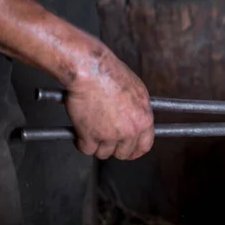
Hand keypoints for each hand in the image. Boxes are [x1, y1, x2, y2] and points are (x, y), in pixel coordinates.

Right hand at [63, 46, 153, 160]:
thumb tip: (136, 119)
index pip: (144, 146)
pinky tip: (80, 132)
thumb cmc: (112, 75)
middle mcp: (129, 130)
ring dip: (96, 144)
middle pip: (123, 153)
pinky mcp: (90, 136)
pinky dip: (81, 143)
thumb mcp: (138, 91)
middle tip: (106, 139)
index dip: (135, 150)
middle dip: (114, 148)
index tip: (129, 150)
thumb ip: (138, 110)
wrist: (92, 71)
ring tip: (92, 130)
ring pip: (103, 153)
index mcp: (143, 119)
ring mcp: (110, 135)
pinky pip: (86, 149)